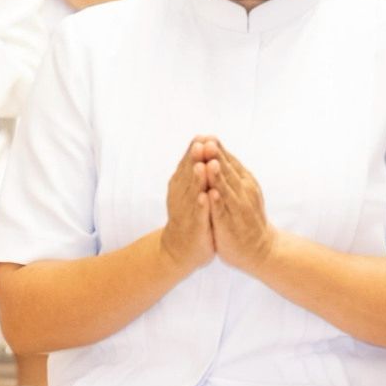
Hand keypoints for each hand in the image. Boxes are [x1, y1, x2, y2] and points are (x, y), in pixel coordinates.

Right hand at [160, 137, 214, 272]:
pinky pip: (198, 215)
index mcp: (180, 185)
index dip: (195, 151)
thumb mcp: (188, 190)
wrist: (179, 249)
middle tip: (201, 144)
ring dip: (197, 180)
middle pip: (189, 175)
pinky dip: (201, 206)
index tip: (203, 136)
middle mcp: (181, 196)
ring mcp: (187, 211)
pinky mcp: (195, 227)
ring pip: (192, 193)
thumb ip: (192, 169)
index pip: (188, 164)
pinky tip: (206, 197)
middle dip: (195, 159)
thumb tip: (199, 143)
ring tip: (202, 166)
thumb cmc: (188, 215)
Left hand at [202, 140, 275, 275]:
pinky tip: (211, 194)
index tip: (206, 136)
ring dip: (218, 177)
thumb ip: (229, 171)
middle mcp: (244, 193)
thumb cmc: (245, 216)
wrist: (260, 248)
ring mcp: (239, 209)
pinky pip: (224, 213)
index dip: (217, 150)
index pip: (229, 162)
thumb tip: (216, 146)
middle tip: (207, 142)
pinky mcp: (232, 225)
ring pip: (227, 190)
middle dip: (217, 158)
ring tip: (210, 164)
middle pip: (228, 172)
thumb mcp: (240, 189)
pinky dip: (218, 203)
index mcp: (244, 182)